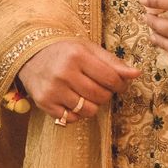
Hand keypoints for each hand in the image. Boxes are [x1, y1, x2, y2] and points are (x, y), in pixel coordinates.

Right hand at [19, 38, 138, 123]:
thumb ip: (113, 62)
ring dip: (92, 105)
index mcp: (77, 55)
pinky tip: (72, 100)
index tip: (118, 84)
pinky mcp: (44, 103)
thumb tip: (136, 74)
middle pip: (101, 96)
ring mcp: (53, 90)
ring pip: (88, 110)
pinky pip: (72, 118)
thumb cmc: (65, 51)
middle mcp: (64, 73)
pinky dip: (77, 113)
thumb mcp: (88, 49)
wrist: (30, 55)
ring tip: (85, 93)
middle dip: (105, 94)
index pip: (111, 79)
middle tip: (98, 86)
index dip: (120, 85)